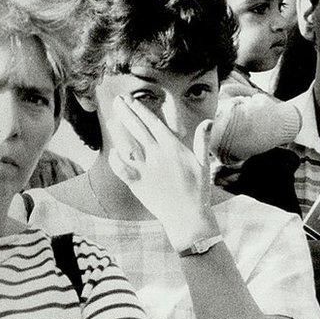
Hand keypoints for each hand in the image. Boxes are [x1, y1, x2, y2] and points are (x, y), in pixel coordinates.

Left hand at [107, 96, 217, 250]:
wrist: (188, 217)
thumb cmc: (198, 191)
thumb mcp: (203, 164)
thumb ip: (203, 141)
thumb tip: (208, 121)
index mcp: (174, 149)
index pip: (154, 124)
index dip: (141, 111)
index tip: (132, 101)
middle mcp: (158, 156)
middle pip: (138, 130)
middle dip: (127, 114)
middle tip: (117, 101)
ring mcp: (147, 170)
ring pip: (128, 146)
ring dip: (119, 132)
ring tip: (111, 119)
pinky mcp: (138, 184)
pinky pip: (122, 169)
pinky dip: (116, 160)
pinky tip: (113, 151)